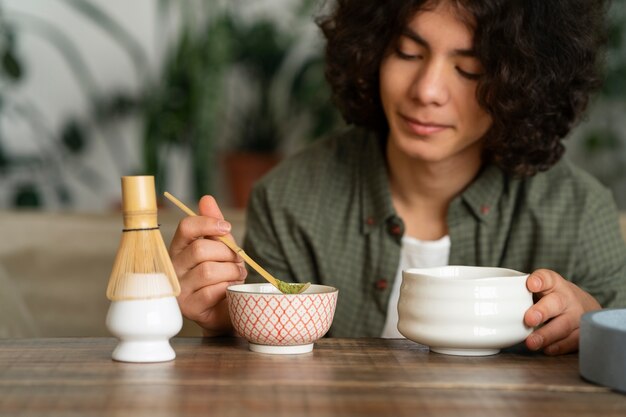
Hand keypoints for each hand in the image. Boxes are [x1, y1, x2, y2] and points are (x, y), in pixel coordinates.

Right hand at [169, 195, 246, 335]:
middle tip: (238, 262)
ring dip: (231, 272)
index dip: (208, 223)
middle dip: (227, 254)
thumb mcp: (222, 247)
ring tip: (236, 276)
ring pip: (208, 270)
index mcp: (179, 248)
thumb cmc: (222, 275)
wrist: (227, 308)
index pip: (186, 227)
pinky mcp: (189, 307)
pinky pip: (212, 290)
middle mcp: (174, 267)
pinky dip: (227, 288)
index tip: (226, 228)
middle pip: (201, 249)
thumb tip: (206, 198)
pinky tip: (229, 290)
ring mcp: (179, 289)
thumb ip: (215, 225)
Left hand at [523, 269, 599, 354]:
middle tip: (528, 319)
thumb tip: (494, 307)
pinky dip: (559, 346)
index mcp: (553, 283)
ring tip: (532, 342)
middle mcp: (566, 298)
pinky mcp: (581, 332)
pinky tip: (547, 349)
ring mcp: (576, 315)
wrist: (582, 305)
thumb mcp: (540, 289)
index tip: (531, 284)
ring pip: (564, 325)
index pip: (547, 278)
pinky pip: (572, 341)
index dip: (540, 280)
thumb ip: (521, 293)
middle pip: (555, 303)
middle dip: (542, 311)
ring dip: (547, 335)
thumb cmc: (551, 297)